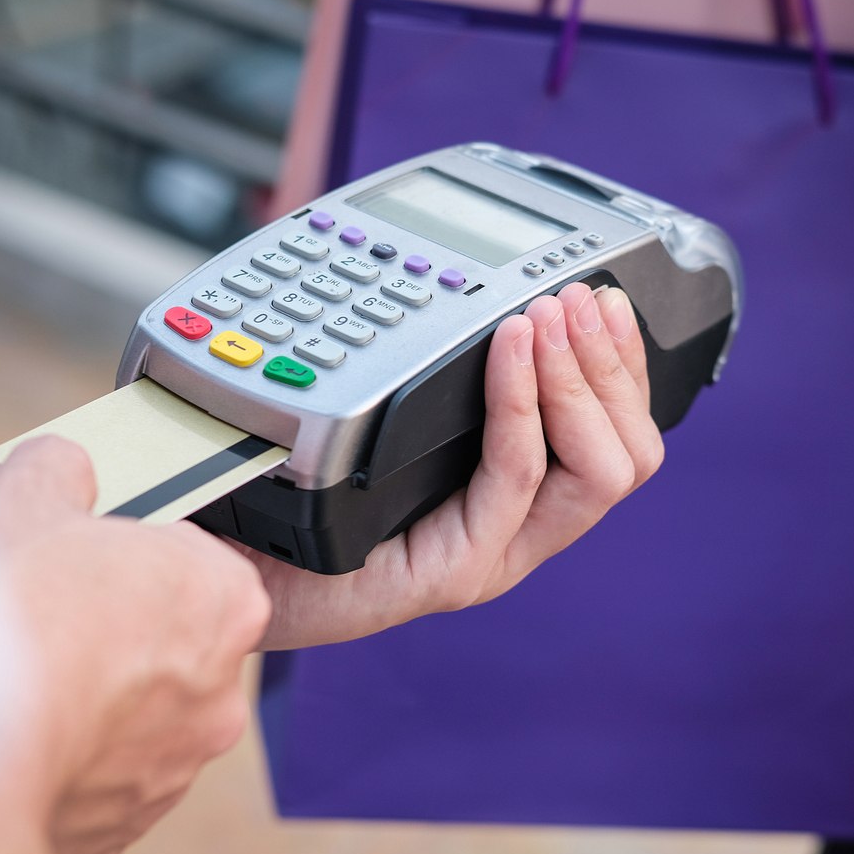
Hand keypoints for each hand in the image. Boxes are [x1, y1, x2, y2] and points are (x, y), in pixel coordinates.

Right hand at [0, 435, 270, 853]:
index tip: (82, 561)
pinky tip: (12, 741)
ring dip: (89, 704)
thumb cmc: (8, 620)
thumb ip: (59, 473)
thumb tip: (60, 467)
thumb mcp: (26, 502)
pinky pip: (98, 782)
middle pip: (168, 645)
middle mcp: (222, 691)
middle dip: (114, 634)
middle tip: (42, 622)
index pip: (194, 563)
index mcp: (224, 600)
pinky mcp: (126, 828)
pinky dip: (63, 764)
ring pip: (134, 719)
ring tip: (18, 686)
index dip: (131, 556)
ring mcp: (177, 767)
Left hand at [250, 282, 663, 649]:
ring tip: (545, 319)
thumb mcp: (385, 407)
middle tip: (575, 301)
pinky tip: (507, 350)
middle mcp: (517, 532)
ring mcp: (490, 557)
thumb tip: (480, 279)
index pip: (621, 436)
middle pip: (630, 456)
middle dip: (611, 365)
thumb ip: (440, 368)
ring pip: (596, 474)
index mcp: (517, 499)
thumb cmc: (297, 484)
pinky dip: (521, 405)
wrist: (223, 557)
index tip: (604, 297)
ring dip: (578, 382)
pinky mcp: (451, 573)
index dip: (627, 363)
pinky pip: (514, 479)